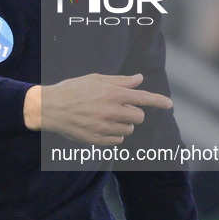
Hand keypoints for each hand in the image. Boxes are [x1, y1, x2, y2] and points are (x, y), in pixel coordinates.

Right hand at [24, 74, 171, 144]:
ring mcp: (104, 127)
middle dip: (134, 113)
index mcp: (112, 93)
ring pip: (128, 129)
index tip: (169, 104)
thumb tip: (139, 79)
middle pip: (138, 117)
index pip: (142, 98)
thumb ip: (120, 81)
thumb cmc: (72, 90)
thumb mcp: (95, 79)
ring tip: (106, 117)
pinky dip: (114, 135)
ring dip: (123, 124)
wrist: (49, 108)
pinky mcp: (97, 140)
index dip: (158, 101)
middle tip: (120, 108)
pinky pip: (117, 140)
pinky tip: (102, 127)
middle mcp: (110, 111)